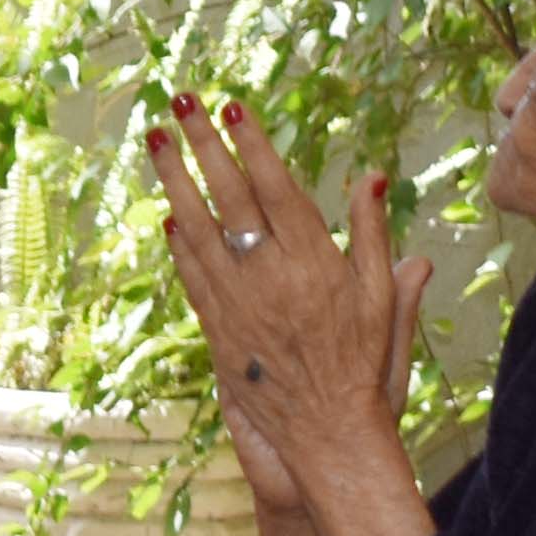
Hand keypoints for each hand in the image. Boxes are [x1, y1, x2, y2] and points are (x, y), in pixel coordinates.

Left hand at [141, 99, 431, 496]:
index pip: (276, 188)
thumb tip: (372, 176)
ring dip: (173, 180)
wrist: (327, 433)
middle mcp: (269, 277)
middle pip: (229, 197)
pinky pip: (191, 275)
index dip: (252, 144)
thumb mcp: (382, 299)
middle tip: (180, 101)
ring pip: (197, 229)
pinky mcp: (216, 329)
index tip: (233, 107)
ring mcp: (237, 302)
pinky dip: (177, 241)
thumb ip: (374, 235)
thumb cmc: (363, 364)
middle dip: (202, 145)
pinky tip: (167, 212)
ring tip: (153, 139)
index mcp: (315, 262)